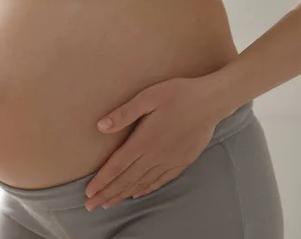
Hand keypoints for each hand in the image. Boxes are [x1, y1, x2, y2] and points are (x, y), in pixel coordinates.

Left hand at [84, 76, 226, 210]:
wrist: (211, 101)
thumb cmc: (178, 94)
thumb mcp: (148, 97)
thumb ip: (124, 113)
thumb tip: (100, 126)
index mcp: (144, 140)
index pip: (117, 166)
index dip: (102, 181)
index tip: (88, 193)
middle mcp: (155, 155)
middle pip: (126, 179)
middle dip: (107, 194)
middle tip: (91, 206)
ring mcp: (170, 160)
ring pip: (142, 183)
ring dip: (123, 194)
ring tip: (108, 203)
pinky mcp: (182, 161)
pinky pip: (160, 180)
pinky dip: (146, 189)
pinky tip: (137, 194)